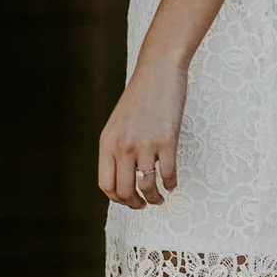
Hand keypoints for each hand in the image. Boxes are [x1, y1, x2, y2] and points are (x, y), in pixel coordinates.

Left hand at [99, 54, 185, 206]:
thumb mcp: (118, 123)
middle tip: (143, 204)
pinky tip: (171, 182)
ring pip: (147, 186)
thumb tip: (122, 178)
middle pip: (124, 191)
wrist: (158, 71)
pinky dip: (170, 183)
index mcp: (107, 142)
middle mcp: (122, 145)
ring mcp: (144, 143)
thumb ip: (117, 147)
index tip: (128, 199)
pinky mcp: (166, 140)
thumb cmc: (140, 97)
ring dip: (154, 198)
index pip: (105, 184)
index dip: (117, 198)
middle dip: (135, 204)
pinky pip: (168, 174)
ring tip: (159, 197)